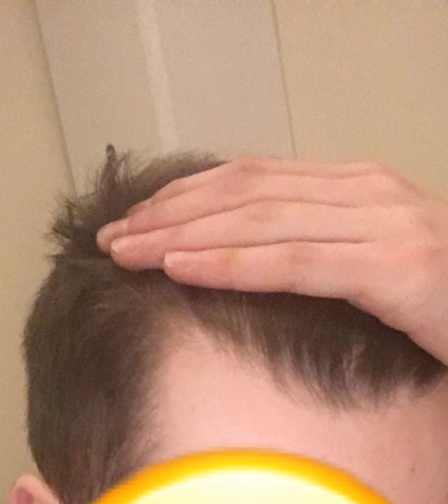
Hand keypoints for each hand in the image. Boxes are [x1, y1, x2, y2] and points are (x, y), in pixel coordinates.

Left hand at [97, 157, 447, 365]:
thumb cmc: (438, 303)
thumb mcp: (372, 265)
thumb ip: (316, 249)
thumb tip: (245, 262)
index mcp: (355, 186)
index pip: (251, 179)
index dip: (185, 197)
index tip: (133, 221)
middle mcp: (364, 191)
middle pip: (243, 193)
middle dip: (168, 215)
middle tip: (111, 240)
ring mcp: (380, 223)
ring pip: (259, 221)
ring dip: (182, 237)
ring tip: (127, 254)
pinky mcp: (390, 267)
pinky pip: (293, 263)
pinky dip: (231, 265)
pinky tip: (181, 270)